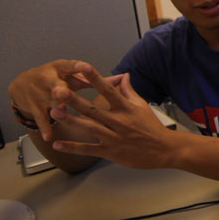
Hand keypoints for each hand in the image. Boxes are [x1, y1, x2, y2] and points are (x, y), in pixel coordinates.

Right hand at [7, 60, 122, 140]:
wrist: (25, 82)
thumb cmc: (59, 77)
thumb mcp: (76, 75)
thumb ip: (99, 79)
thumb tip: (124, 77)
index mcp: (63, 68)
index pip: (71, 66)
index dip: (78, 67)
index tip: (84, 66)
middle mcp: (51, 79)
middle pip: (58, 85)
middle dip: (62, 89)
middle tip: (64, 91)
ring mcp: (42, 94)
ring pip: (50, 103)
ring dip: (55, 108)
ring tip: (60, 113)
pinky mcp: (36, 107)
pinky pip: (41, 119)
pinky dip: (45, 128)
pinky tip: (50, 138)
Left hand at [49, 63, 173, 169]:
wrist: (163, 150)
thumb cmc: (152, 127)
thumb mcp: (142, 106)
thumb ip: (129, 91)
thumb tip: (124, 76)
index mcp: (126, 108)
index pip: (108, 90)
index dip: (95, 78)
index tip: (82, 67)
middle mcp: (119, 122)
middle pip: (93, 109)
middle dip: (75, 100)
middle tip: (58, 91)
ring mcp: (114, 138)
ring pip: (89, 128)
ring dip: (71, 121)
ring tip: (55, 112)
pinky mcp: (111, 152)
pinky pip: (89, 149)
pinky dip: (73, 147)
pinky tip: (58, 144)